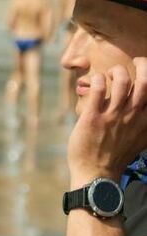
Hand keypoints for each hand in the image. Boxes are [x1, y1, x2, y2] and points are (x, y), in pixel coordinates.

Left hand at [67, 57, 146, 184]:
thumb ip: (145, 124)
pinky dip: (97, 79)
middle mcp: (134, 115)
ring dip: (116, 71)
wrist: (96, 173)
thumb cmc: (116, 155)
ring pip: (122, 80)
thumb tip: (146, 110)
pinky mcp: (93, 116)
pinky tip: (94, 81)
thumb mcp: (140, 139)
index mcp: (146, 120)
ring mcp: (114, 115)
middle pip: (145, 81)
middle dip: (142, 65)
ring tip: (109, 74)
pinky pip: (98, 89)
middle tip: (134, 62)